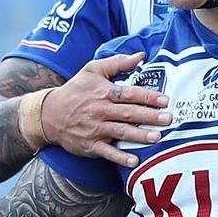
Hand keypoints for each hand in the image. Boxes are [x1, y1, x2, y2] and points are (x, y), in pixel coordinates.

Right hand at [41, 53, 171, 167]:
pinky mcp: (90, 145)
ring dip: (139, 135)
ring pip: (121, 132)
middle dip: (149, 116)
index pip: (128, 93)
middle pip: (128, 113)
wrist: (49, 113)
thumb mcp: (92, 70)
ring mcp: (95, 129)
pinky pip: (107, 152)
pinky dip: (120, 157)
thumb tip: (141, 56)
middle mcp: (100, 110)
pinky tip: (134, 161)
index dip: (147, 96)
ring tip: (157, 137)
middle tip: (168, 118)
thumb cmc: (75, 90)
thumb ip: (117, 62)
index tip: (164, 100)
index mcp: (103, 92)